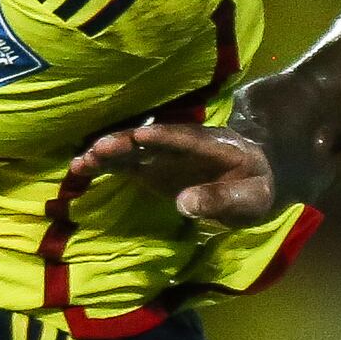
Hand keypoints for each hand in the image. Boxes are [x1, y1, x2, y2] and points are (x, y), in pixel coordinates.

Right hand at [65, 118, 280, 230]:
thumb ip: (220, 200)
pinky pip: (128, 164)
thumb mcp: (251, 199)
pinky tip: (84, 170)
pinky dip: (107, 166)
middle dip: (123, 144)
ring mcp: (167, 156)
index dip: (160, 137)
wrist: (260, 180)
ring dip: (108, 154)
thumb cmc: (259, 189)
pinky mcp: (157, 170)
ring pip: (133, 151)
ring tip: (80, 164)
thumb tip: (183, 203)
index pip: (183, 138)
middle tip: (96, 152)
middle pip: (150, 140)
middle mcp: (183, 145)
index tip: (138, 137)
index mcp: (211, 146)